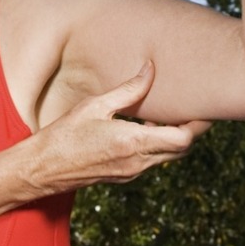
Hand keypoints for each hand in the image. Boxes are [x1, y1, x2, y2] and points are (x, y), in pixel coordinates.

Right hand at [15, 64, 207, 195]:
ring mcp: (132, 172)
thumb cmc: (63, 136)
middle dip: (190, 130)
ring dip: (172, 138)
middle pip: (181, 150)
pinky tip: (142, 128)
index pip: (183, 139)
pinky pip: (151, 161)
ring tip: (166, 114)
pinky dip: (156, 145)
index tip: (202, 107)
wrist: (42, 170)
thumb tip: (150, 70)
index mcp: (133, 142)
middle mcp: (138, 162)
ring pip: (168, 156)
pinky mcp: (124, 176)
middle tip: (192, 108)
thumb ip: (128, 90)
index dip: (198, 124)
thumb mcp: (95, 106)